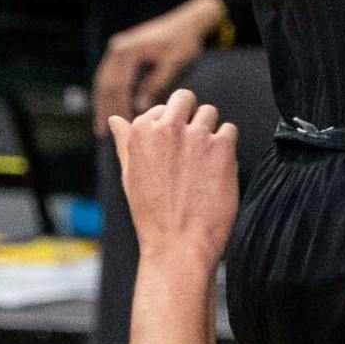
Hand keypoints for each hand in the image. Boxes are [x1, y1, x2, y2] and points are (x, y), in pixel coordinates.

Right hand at [93, 0, 224, 135]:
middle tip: (101, 132)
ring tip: (101, 126)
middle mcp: (119, 47)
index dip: (118, 108)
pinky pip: (110, 76)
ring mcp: (118, 48)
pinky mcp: (122, 51)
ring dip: (103, 103)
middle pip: (105, 84)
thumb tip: (140, 107)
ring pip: (104, 81)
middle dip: (104, 108)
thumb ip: (158, 83)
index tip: (121, 128)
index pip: (118, 86)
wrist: (190, 20)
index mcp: (130, 50)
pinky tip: (112, 108)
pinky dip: (110, 93)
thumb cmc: (185, 42)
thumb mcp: (175, 63)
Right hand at [108, 88, 238, 276]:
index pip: (162, 107)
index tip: (170, 151)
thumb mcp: (130, 176)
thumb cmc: (152, 213)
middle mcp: (168, 127)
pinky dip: (226, 146)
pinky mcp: (222, 145)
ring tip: (201, 163)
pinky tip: (215, 170)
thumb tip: (115, 119)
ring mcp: (197, 135)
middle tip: (190, 146)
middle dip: (190, 115)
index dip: (170, 127)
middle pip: (187, 98)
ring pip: (211, 112)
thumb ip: (126, 142)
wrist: (179, 245)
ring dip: (209, 131)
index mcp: (141, 132)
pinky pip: (229, 129)